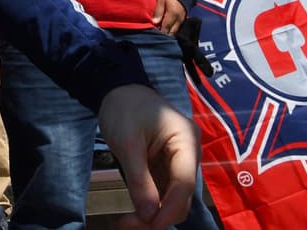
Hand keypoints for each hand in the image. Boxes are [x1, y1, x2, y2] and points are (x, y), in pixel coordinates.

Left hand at [97, 84, 198, 229]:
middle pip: (181, 196)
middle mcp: (189, 154)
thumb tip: (149, 215)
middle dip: (159, 216)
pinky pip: (164, 192)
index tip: (150, 225)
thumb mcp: (127, 143)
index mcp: (186, 141)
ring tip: (127, 223)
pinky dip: (151, 205)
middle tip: (128, 225)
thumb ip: (139, 180)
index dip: (169, 209)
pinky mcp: (168, 167)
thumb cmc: (124, 108)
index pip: (184, 183)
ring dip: (154, 214)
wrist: (117, 90)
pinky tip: (134, 215)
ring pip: (173, 198)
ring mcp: (180, 162)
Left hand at [151, 0, 186, 34]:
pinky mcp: (182, 23)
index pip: (165, 27)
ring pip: (173, 33)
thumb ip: (158, 12)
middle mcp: (179, 20)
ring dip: (167, 33)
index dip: (159, 31)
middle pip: (170, 33)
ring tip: (160, 30)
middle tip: (156, 32)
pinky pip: (176, 31)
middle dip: (163, 34)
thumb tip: (154, 22)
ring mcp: (181, 22)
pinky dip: (170, 31)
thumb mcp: (161, 2)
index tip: (153, 31)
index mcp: (173, 14)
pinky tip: (165, 29)